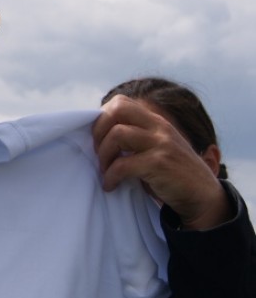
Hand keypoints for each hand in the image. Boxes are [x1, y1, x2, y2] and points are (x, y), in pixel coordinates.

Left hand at [93, 95, 228, 230]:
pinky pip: (123, 165)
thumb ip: (136, 137)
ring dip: (103, 156)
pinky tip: (111, 185)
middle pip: (117, 110)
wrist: (202, 195)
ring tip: (105, 171)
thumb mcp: (156, 148)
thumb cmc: (171, 174)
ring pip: (117, 135)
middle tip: (98, 152)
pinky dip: (110, 176)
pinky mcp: (160, 163)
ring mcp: (161, 144)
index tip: (99, 139)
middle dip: (98, 131)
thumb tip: (96, 136)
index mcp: (156, 122)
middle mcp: (159, 128)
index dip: (102, 118)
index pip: (121, 102)